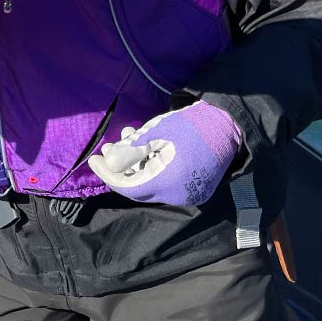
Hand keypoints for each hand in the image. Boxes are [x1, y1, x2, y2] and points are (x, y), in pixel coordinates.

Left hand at [87, 100, 241, 205]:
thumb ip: (131, 151)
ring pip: (150, 181)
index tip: (93, 160)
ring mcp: (187, 193)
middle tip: (107, 147)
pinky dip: (150, 164)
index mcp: (168, 183)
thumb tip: (109, 163)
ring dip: (134, 162)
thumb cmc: (191, 126)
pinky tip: (143, 144)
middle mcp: (177, 194)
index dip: (108, 174)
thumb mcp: (156, 134)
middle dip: (120, 166)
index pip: (129, 187)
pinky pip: (164, 180)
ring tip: (125, 138)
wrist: (229, 126)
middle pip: (138, 185)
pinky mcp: (193, 186)